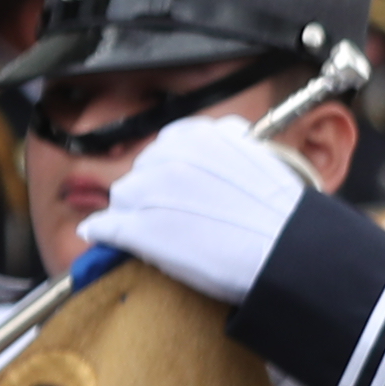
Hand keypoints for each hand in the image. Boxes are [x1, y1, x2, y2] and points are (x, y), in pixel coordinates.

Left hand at [76, 110, 309, 305]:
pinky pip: (103, 227)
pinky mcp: (137, 229)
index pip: (167, 146)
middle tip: (170, 216)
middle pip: (142, 172)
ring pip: (122, 199)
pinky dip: (100, 232)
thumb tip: (224, 134)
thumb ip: (229, 147)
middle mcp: (169, 158)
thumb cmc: (280, 214)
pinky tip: (101, 238)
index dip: (170, 170)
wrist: (283, 251)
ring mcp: (149, 193)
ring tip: (155, 234)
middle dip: (151, 192)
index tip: (178, 187)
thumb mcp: (257, 159)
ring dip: (131, 213)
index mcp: (200, 137)